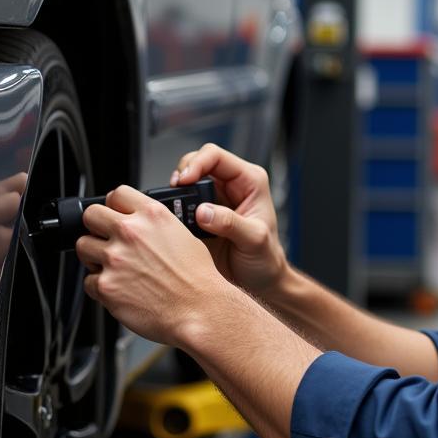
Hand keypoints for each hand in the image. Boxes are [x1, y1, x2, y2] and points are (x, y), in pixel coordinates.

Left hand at [77, 185, 225, 346]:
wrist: (199, 309)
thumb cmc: (196, 278)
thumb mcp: (184, 235)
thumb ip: (154, 225)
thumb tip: (139, 225)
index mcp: (152, 215)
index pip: (117, 193)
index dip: (114, 205)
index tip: (115, 214)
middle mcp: (131, 232)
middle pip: (91, 215)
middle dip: (96, 227)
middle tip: (106, 239)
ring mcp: (115, 258)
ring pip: (83, 246)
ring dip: (94, 255)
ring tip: (113, 267)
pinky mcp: (106, 285)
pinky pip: (88, 281)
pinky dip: (100, 286)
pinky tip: (120, 289)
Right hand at [172, 143, 287, 297]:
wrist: (260, 281)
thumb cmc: (266, 258)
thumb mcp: (254, 240)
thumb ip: (231, 224)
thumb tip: (204, 212)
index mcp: (249, 181)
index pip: (216, 156)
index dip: (196, 163)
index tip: (184, 180)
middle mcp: (230, 186)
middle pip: (196, 163)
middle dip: (181, 176)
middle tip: (174, 195)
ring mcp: (213, 200)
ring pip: (185, 183)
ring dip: (175, 194)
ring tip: (171, 210)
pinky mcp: (200, 216)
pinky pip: (180, 204)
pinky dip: (172, 210)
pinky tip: (171, 221)